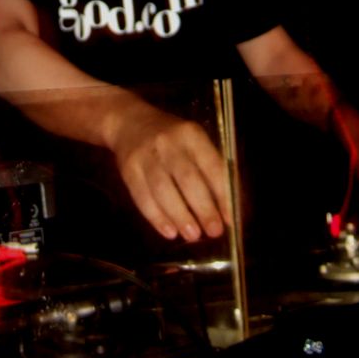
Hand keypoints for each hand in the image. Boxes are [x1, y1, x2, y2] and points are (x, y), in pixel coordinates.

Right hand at [105, 97, 231, 241]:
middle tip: (214, 232)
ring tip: (193, 235)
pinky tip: (169, 231)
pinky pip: (142, 197)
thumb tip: (229, 207)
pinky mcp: (128, 170)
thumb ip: (210, 169)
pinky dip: (156, 217)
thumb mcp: (193, 142)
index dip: (223, 194)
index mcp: (192, 135)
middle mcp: (168, 143)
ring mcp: (145, 156)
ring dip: (180, 215)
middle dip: (203, 208)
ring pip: (163, 190)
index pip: (211, 166)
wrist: (129, 122)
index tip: (230, 219)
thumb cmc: (172, 138)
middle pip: (187, 178)